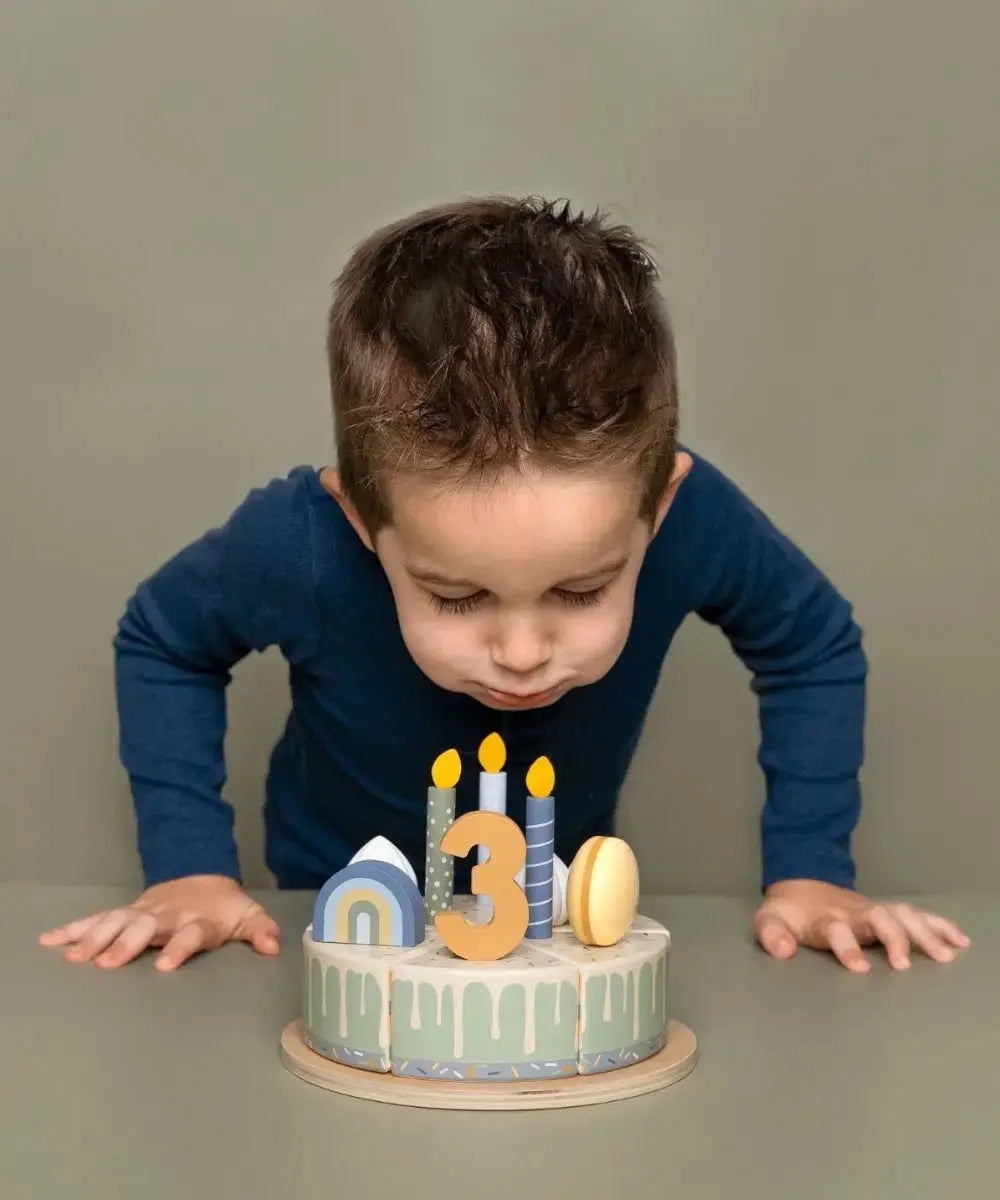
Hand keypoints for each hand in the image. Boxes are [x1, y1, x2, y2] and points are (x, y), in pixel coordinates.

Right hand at [38, 875, 280, 971]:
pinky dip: (74, 929)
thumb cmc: (223, 907)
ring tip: (74, 957)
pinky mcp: (126, 912)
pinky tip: (51, 941)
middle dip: (127, 943)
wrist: (200, 876)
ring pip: (117, 922)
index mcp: (198, 920)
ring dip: (95, 938)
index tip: (164, 965)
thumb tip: (274, 946)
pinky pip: (97, 919)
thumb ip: (262, 930)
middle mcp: (167, 916)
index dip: (179, 947)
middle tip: (107, 963)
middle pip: (146, 927)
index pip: (190, 933)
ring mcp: (143, 912)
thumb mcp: (248, 915)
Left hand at [754, 879, 970, 972]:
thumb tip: (784, 952)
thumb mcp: (768, 921)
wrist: (802, 884)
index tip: (859, 969)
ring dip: (924, 933)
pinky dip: (939, 925)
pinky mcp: (887, 912)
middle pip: (878, 917)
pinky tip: (959, 940)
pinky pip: (917, 915)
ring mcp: (873, 910)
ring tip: (945, 957)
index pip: (836, 929)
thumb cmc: (789, 912)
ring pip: (902, 914)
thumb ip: (771, 935)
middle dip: (893, 938)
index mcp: (824, 918)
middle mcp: (853, 913)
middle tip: (903, 966)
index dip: (847, 946)